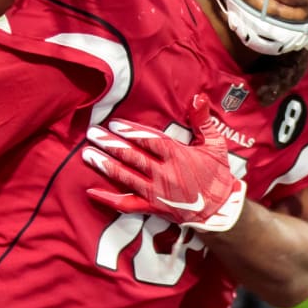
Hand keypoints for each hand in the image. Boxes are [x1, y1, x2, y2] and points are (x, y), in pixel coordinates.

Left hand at [82, 95, 246, 232]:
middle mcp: (164, 174)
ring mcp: (156, 193)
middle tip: (92, 134)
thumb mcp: (215, 144)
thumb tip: (199, 97)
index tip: (115, 123)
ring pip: (125, 177)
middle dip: (110, 144)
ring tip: (87, 154)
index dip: (131, 132)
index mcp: (178, 156)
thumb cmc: (217, 174)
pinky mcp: (151, 208)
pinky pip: (126, 204)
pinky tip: (91, 191)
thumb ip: (203, 120)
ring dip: (105, 166)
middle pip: (132, 157)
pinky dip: (108, 199)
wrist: (220, 209)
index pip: (150, 141)